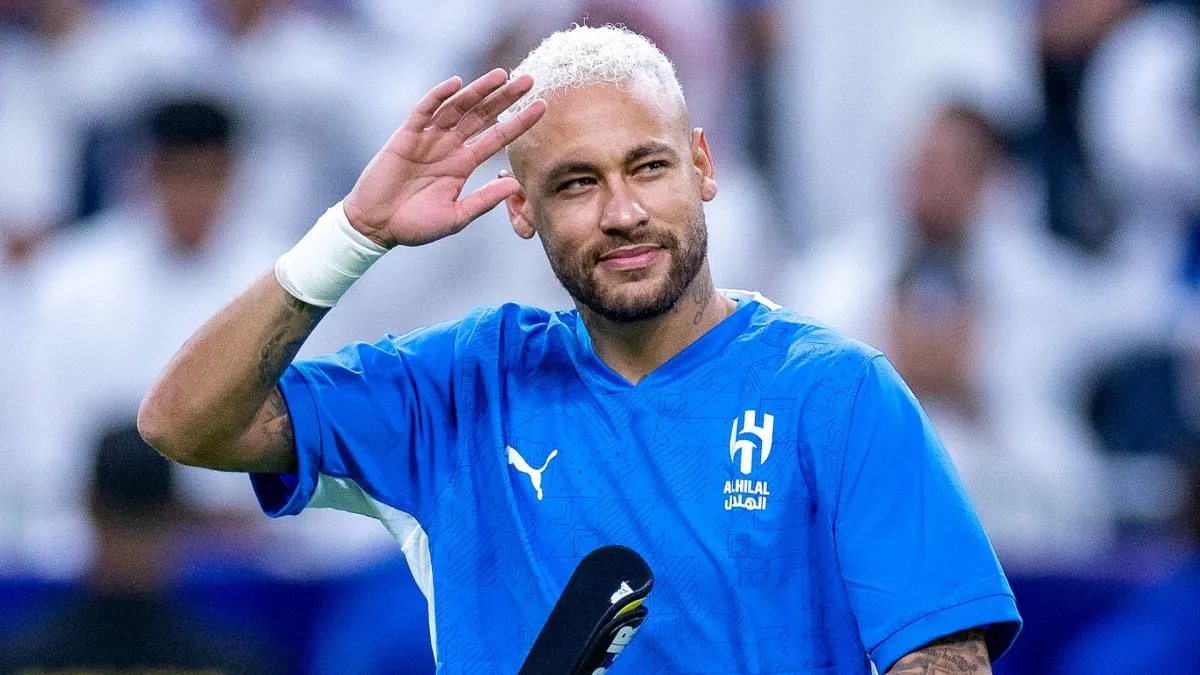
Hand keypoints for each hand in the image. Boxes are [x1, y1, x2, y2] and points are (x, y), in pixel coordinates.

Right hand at [343, 69, 546, 247]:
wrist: (376, 226)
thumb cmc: (414, 225)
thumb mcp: (456, 216)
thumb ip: (484, 200)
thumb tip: (515, 183)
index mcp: (463, 164)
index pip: (497, 137)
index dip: (519, 122)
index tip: (542, 106)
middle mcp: (449, 146)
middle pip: (482, 115)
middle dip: (505, 97)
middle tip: (529, 79)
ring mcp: (428, 138)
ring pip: (458, 107)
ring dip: (478, 90)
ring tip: (502, 75)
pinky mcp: (405, 136)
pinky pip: (424, 111)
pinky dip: (438, 96)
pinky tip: (456, 83)